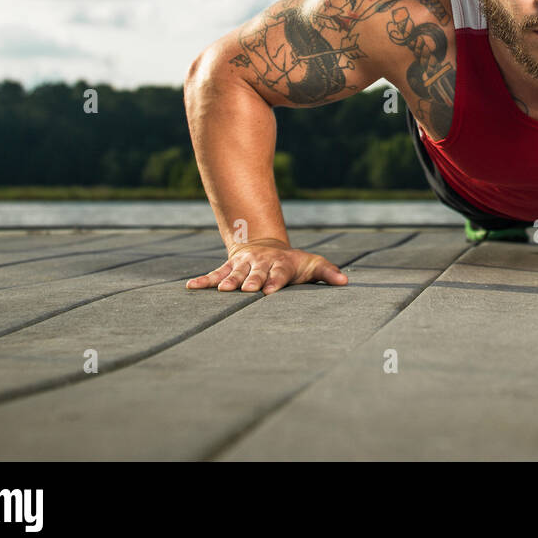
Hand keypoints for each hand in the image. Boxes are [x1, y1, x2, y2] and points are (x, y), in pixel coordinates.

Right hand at [186, 239, 347, 293]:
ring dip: (229, 280)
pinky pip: (215, 273)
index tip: (269, 291)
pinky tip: (191, 286)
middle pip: (256, 272)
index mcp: (281, 265)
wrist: (268, 246)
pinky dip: (204, 280)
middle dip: (251, 281)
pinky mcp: (230, 266)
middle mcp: (261, 263)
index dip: (274, 281)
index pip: (279, 274)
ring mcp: (244, 264)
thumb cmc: (294, 263)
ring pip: (235, 272)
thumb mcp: (312, 265)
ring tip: (221, 290)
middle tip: (246, 290)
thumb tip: (346, 282)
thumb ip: (327, 273)